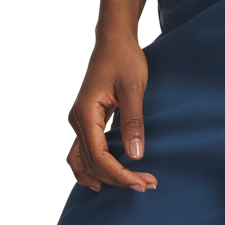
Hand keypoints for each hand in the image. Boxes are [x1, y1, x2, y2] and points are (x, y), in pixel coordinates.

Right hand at [67, 32, 158, 193]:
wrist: (114, 40)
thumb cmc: (125, 59)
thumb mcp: (134, 88)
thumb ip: (133, 122)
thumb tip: (136, 156)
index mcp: (85, 113)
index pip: (99, 156)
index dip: (119, 174)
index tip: (141, 183)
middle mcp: (77, 120)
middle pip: (91, 163)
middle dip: (117, 178)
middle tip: (148, 184)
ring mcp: (79, 121)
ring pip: (84, 162)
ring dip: (106, 176)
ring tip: (133, 184)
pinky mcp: (86, 121)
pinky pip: (84, 152)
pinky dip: (95, 168)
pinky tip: (110, 177)